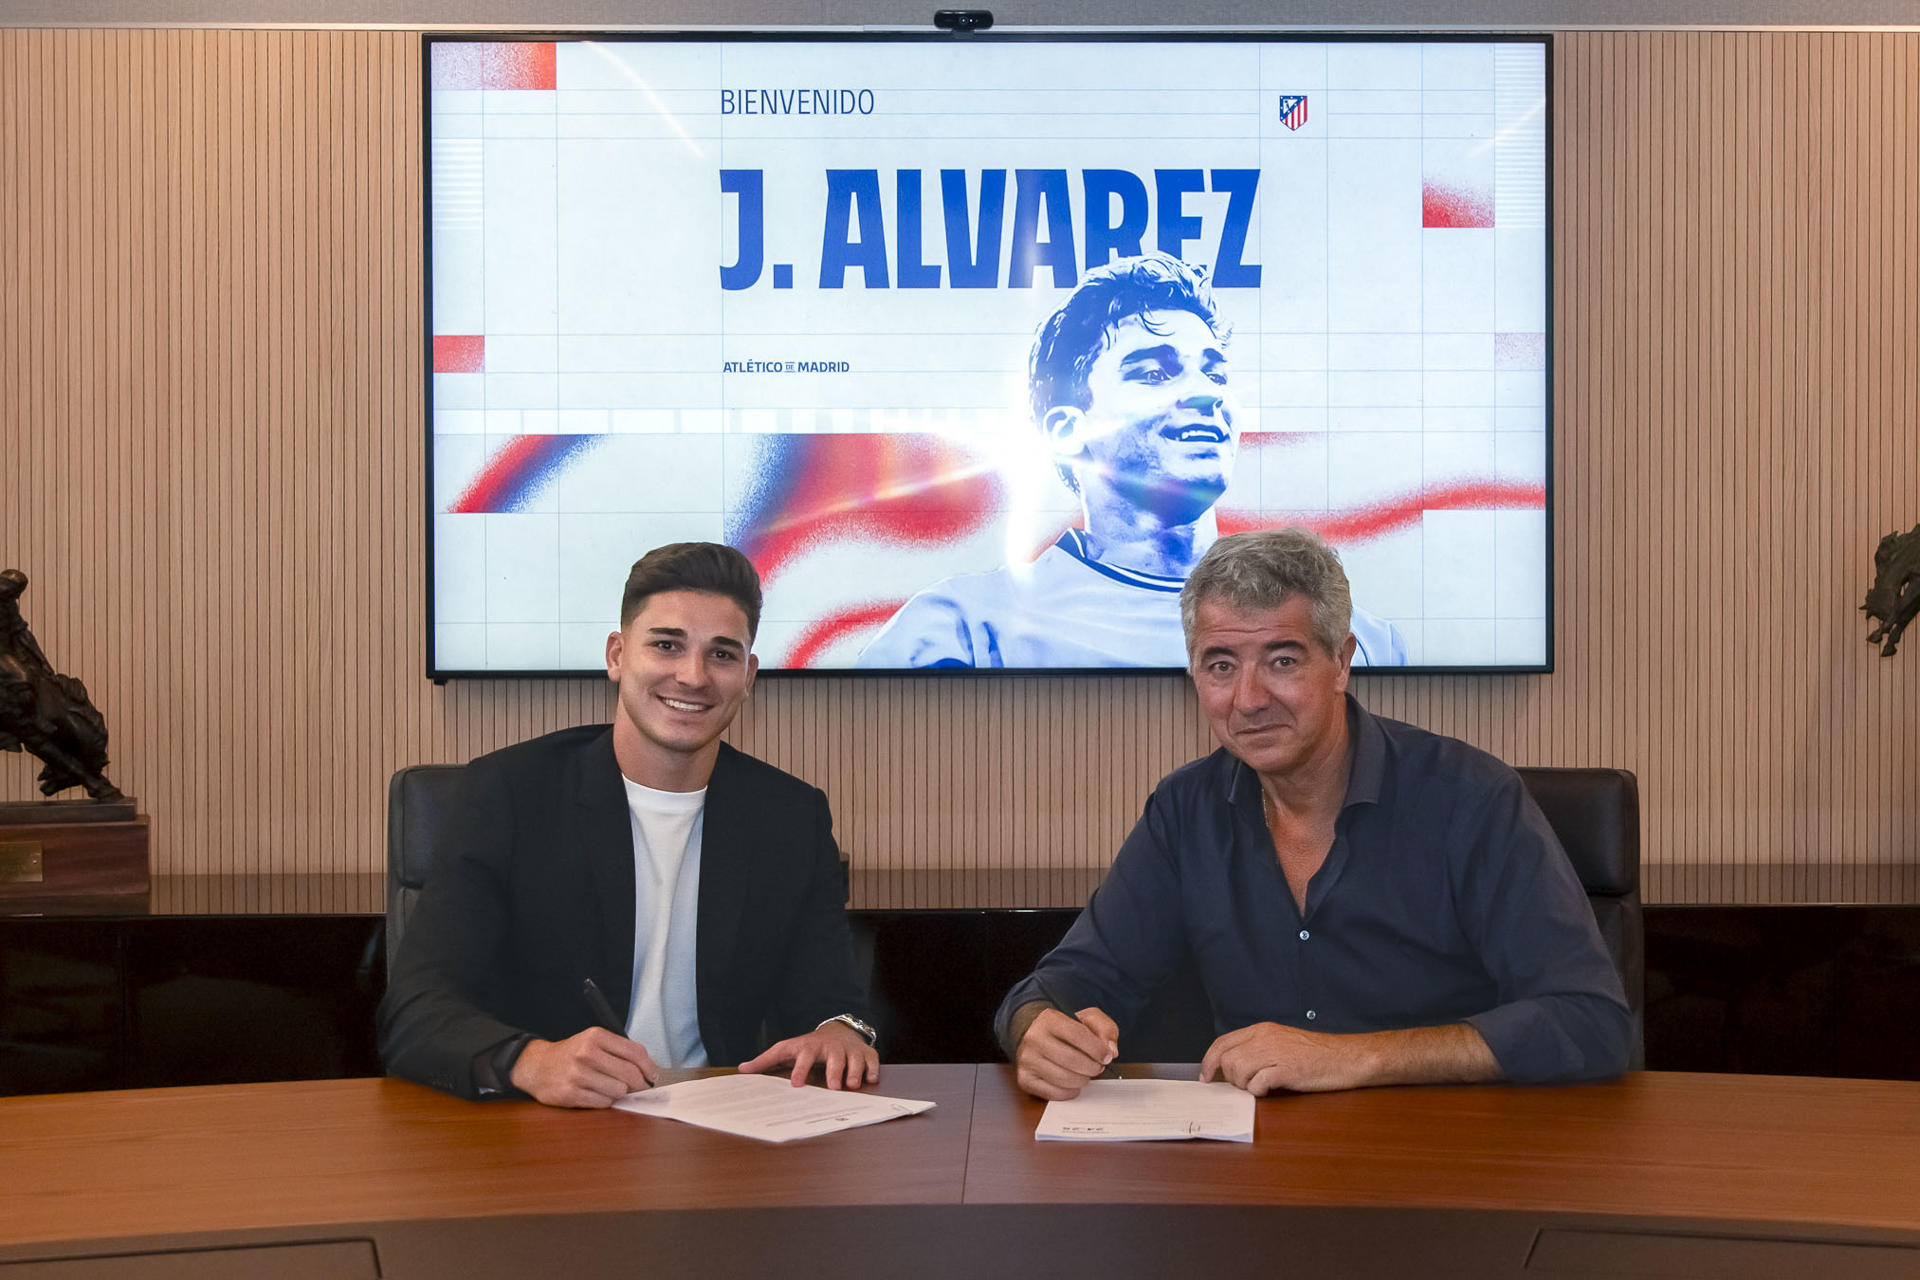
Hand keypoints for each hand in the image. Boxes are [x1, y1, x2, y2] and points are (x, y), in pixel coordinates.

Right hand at [509, 1027, 659, 1107]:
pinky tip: (596, 1093)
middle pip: (630, 1074)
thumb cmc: (572, 1054)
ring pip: (618, 1091)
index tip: (654, 1076)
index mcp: (596, 1036)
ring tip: (608, 1087)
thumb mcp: (593, 1041)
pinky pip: (603, 1102)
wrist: (537, 1066)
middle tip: (637, 1087)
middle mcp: (586, 1053)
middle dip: (639, 1084)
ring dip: (619, 1093)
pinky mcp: (570, 1094)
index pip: (635, 1052)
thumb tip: (649, 1070)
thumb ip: (619, 1051)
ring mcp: (577, 1074)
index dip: (650, 1067)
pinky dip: (605, 1101)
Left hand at [739, 1020, 878, 1089]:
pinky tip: (870, 1080)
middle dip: (835, 1071)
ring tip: (852, 1086)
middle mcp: (831, 1047)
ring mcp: (850, 1049)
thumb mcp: (787, 1049)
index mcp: (810, 1047)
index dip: (800, 1069)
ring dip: (854, 1072)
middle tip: (834, 1087)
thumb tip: (741, 1069)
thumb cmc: (809, 1047)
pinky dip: (872, 1070)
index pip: (804, 1056)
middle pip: (834, 1058)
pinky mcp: (866, 1053)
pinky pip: (872, 1061)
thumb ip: (766, 1060)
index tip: (796, 1084)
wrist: (839, 1030)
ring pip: (855, 1059)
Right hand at [1014, 1006, 1117, 1099]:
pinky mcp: (1025, 1079)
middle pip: (1072, 1060)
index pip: (1078, 1035)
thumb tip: (1111, 1051)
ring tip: (1085, 1073)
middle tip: (1098, 1067)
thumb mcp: (1087, 1019)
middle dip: (1092, 1067)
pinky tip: (1073, 1083)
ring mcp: (1027, 1060)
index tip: (1106, 1056)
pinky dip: (1070, 1091)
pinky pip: (1054, 1093)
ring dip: (1082, 1080)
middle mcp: (1034, 1038)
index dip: (1097, 1049)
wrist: (1036, 1036)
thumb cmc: (1066, 1029)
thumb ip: (1105, 1029)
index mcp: (1049, 1019)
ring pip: (1064, 1079)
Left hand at [1199, 1021, 1371, 1094]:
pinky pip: (1257, 1084)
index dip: (1209, 1061)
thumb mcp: (1282, 1043)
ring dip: (1245, 1086)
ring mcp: (1276, 1052)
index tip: (1205, 1077)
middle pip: (1227, 1059)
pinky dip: (1258, 1092)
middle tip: (1246, 1085)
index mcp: (1262, 1030)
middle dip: (1230, 1078)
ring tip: (1261, 1088)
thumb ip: (1258, 1050)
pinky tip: (1270, 1091)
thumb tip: (1234, 1068)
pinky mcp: (1287, 1070)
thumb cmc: (1317, 1055)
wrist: (1347, 1057)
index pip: (1223, 1042)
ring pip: (1238, 1071)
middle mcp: (1265, 1037)